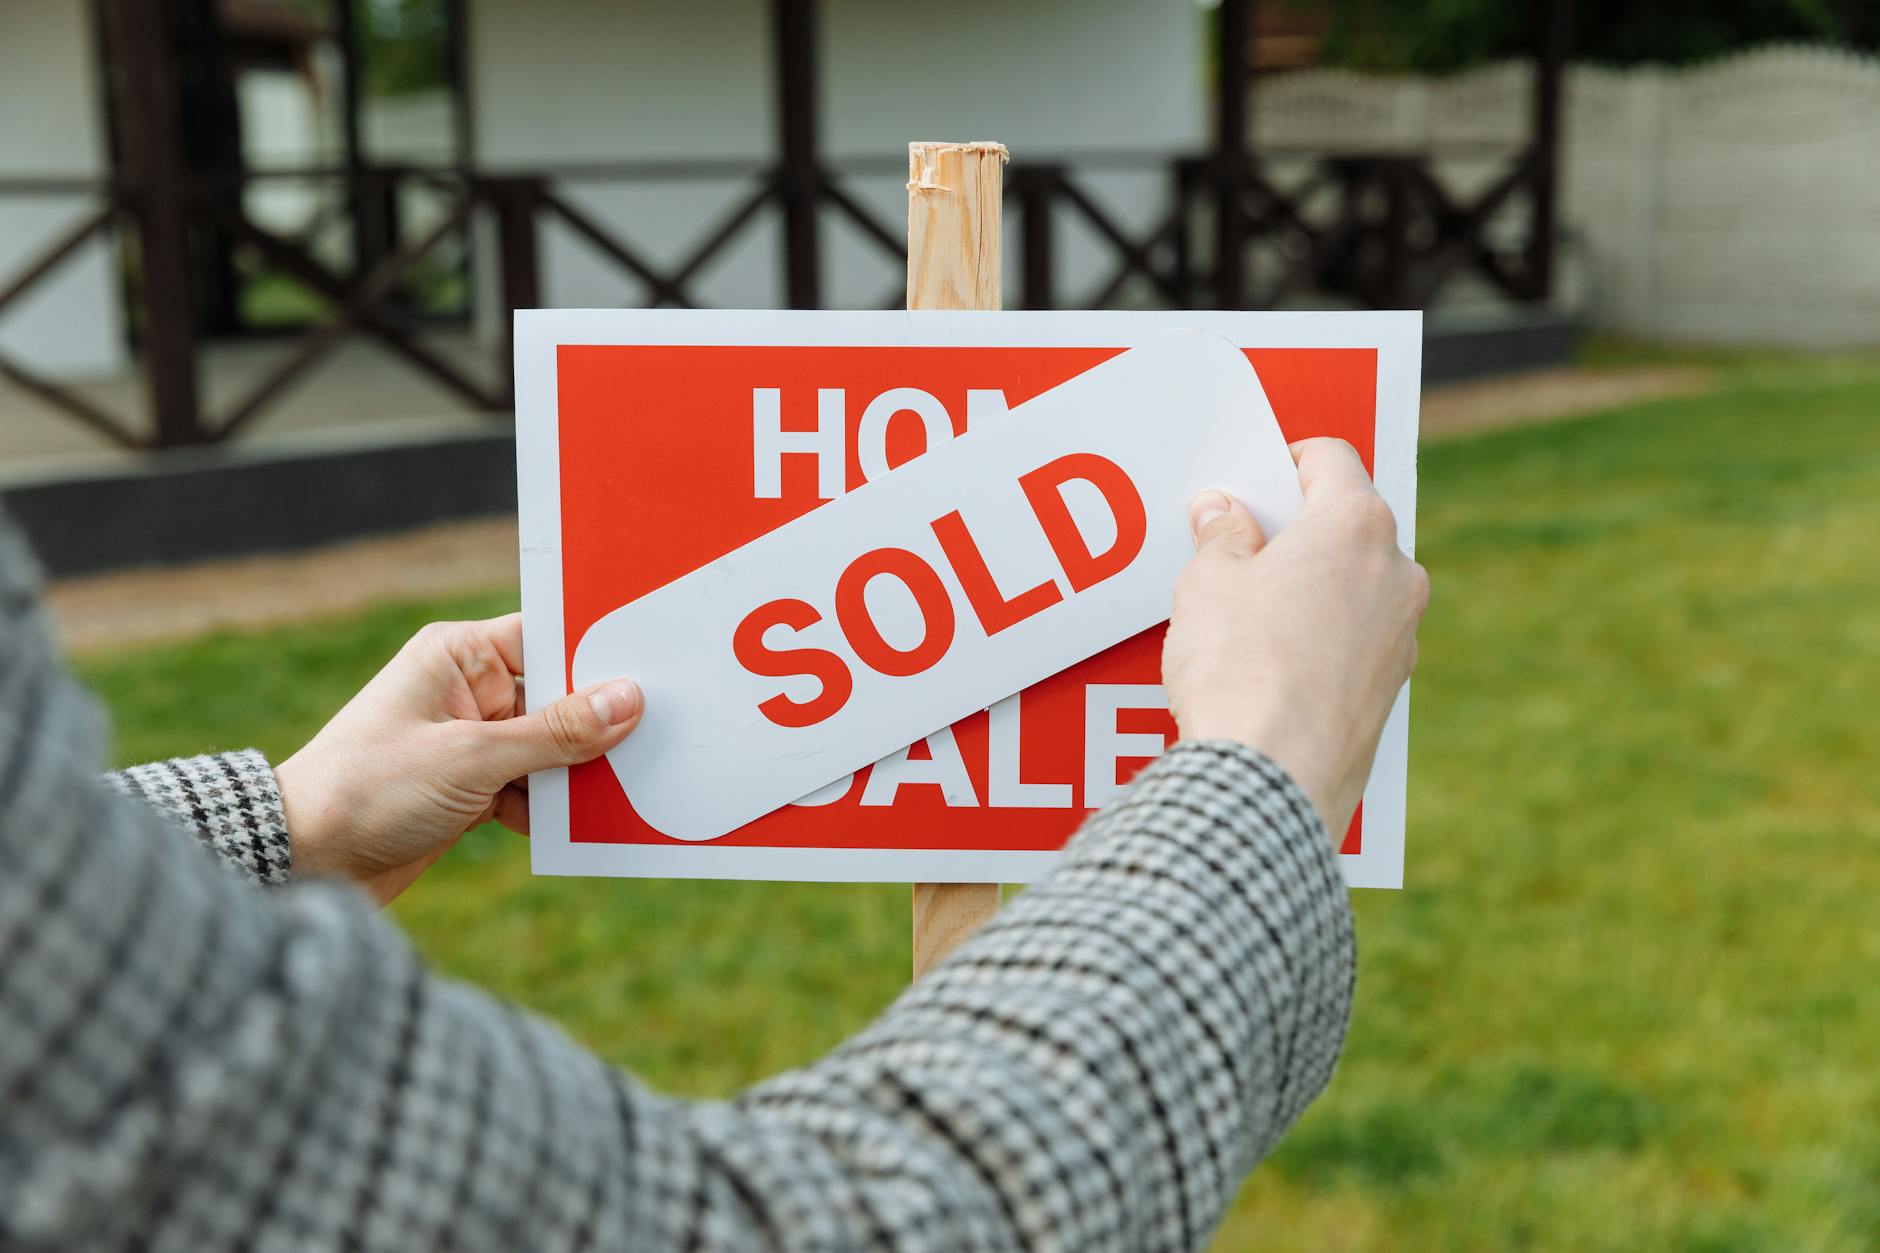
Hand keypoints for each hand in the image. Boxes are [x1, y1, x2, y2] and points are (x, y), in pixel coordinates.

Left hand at [274, 614, 640, 904]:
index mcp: (458, 656)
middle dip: (598, 723)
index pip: (547, 638)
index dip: (599, 654)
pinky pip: (534, 787)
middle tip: (660, 735)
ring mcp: (470, 741)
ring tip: (629, 787)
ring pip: (551, 748)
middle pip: (558, 697)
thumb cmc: (368, 790)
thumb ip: (555, 733)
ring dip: (579, 772)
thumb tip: (627, 701)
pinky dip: (554, 806)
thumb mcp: (472, 758)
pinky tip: (585, 825)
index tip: (656, 669)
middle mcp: (467, 691)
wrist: (302, 863)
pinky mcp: (471, 788)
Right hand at [1162, 438, 1428, 835]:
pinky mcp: (1390, 690)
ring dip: (1311, 586)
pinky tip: (1271, 664)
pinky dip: (1322, 638)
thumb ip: (1221, 537)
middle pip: (1348, 523)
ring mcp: (1401, 634)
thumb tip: (1224, 514)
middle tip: (1239, 547)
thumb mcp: (1208, 584)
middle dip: (1296, 529)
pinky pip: (1356, 641)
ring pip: (1356, 586)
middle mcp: (1396, 572)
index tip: (1253, 481)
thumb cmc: (1241, 668)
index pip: (1331, 459)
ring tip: (1247, 615)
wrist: (1272, 774)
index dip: (1285, 462)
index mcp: (1355, 524)